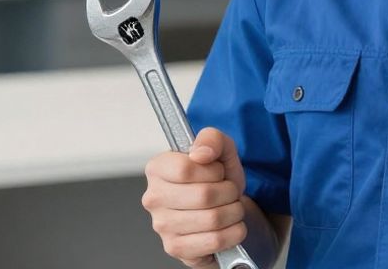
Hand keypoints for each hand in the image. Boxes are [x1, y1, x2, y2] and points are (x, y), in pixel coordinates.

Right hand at [142, 127, 249, 266]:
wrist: (224, 208)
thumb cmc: (217, 180)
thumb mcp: (221, 150)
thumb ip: (212, 139)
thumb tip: (200, 153)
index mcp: (157, 169)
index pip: (185, 168)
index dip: (213, 171)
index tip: (217, 172)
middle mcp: (154, 198)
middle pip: (203, 195)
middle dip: (229, 192)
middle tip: (229, 191)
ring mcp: (162, 226)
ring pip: (213, 219)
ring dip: (234, 212)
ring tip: (230, 207)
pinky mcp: (176, 248)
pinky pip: (215, 241)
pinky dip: (233, 232)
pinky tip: (229, 226)